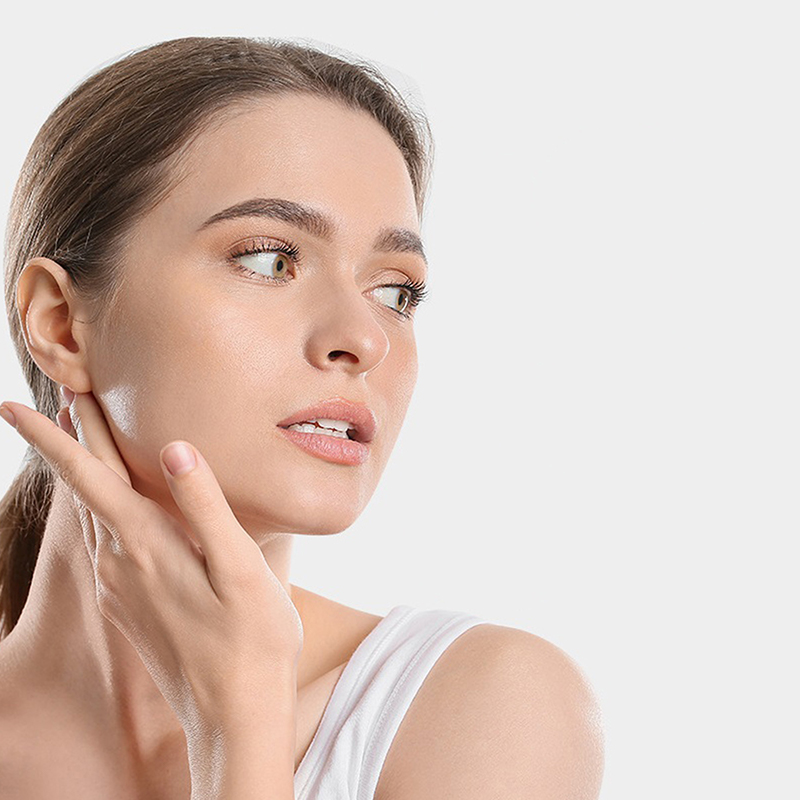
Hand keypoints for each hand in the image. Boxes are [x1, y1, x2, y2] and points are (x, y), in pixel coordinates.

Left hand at [0, 390, 303, 737]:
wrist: (234, 716)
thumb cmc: (252, 640)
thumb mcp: (241, 569)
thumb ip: (205, 507)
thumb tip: (175, 449)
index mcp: (145, 546)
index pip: (88, 478)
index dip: (52, 438)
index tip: (13, 405)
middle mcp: (119, 565)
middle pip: (87, 490)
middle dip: (72, 442)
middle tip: (65, 399)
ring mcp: (120, 590)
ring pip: (93, 517)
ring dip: (86, 475)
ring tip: (83, 440)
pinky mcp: (129, 608)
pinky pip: (105, 544)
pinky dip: (101, 511)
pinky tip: (113, 508)